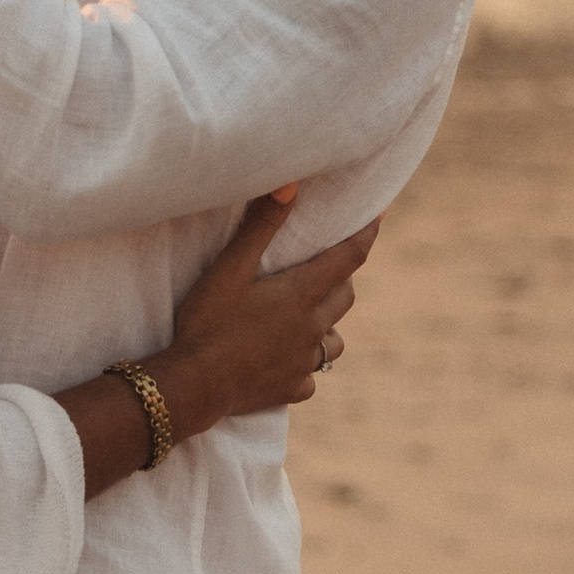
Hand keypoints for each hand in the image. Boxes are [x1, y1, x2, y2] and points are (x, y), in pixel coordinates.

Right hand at [153, 190, 377, 441]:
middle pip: (345, 297)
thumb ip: (261, 227)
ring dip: (328, 326)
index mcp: (302, 295)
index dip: (366, 235)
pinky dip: (304, 366)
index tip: (380, 217)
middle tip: (326, 267)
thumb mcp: (230, 269)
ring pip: (334, 342)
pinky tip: (286, 362)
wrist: (193, 385)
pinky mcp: (291, 390)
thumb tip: (290, 184)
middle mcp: (312, 329)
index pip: (349, 258)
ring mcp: (304, 363)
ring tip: (309, 318)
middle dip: (342, 279)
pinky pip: (311, 376)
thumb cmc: (208, 322)